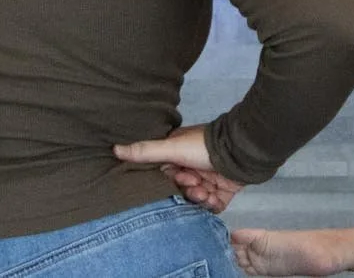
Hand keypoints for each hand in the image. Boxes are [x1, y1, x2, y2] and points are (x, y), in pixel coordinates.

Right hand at [114, 124, 241, 212]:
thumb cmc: (204, 147)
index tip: (181, 177)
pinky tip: (214, 197)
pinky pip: (212, 206)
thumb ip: (145, 152)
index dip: (172, 180)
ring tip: (206, 191)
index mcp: (179, 156)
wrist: (239, 153)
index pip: (166, 176)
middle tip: (196, 185)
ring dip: (200, 198)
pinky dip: (212, 205)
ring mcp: (207, 181)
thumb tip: (114, 149)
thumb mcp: (171, 147)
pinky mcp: (221, 193)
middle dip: (187, 190)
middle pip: (180, 190)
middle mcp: (192, 169)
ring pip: (195, 200)